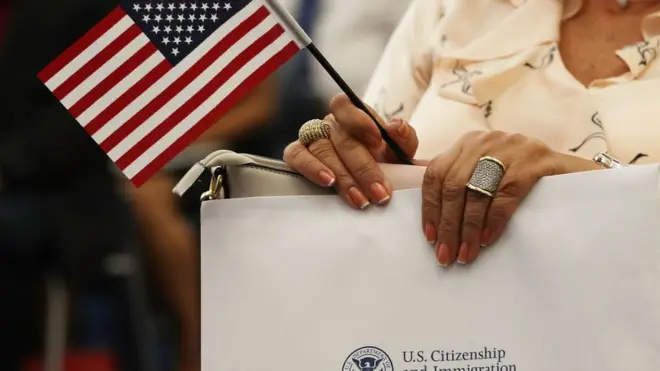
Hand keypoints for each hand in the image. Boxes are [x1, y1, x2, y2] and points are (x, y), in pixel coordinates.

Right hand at [284, 93, 418, 208]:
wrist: (364, 190)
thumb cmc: (382, 166)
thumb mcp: (398, 155)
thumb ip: (404, 139)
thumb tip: (396, 126)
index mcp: (353, 116)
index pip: (348, 105)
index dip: (360, 120)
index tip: (379, 143)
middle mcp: (330, 124)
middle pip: (343, 139)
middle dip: (364, 168)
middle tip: (380, 193)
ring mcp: (310, 137)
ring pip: (323, 150)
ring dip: (344, 177)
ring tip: (359, 199)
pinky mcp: (295, 154)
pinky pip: (297, 156)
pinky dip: (312, 168)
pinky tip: (328, 182)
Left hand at [421, 130, 600, 265]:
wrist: (580, 174)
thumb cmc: (529, 181)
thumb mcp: (491, 176)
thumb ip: (465, 188)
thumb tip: (436, 224)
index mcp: (469, 144)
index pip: (436, 173)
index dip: (430, 207)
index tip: (430, 237)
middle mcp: (487, 141)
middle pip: (453, 185)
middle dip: (447, 224)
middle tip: (445, 254)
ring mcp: (512, 147)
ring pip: (476, 190)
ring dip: (466, 227)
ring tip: (464, 253)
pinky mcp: (536, 160)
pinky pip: (506, 193)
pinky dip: (493, 219)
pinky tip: (487, 239)